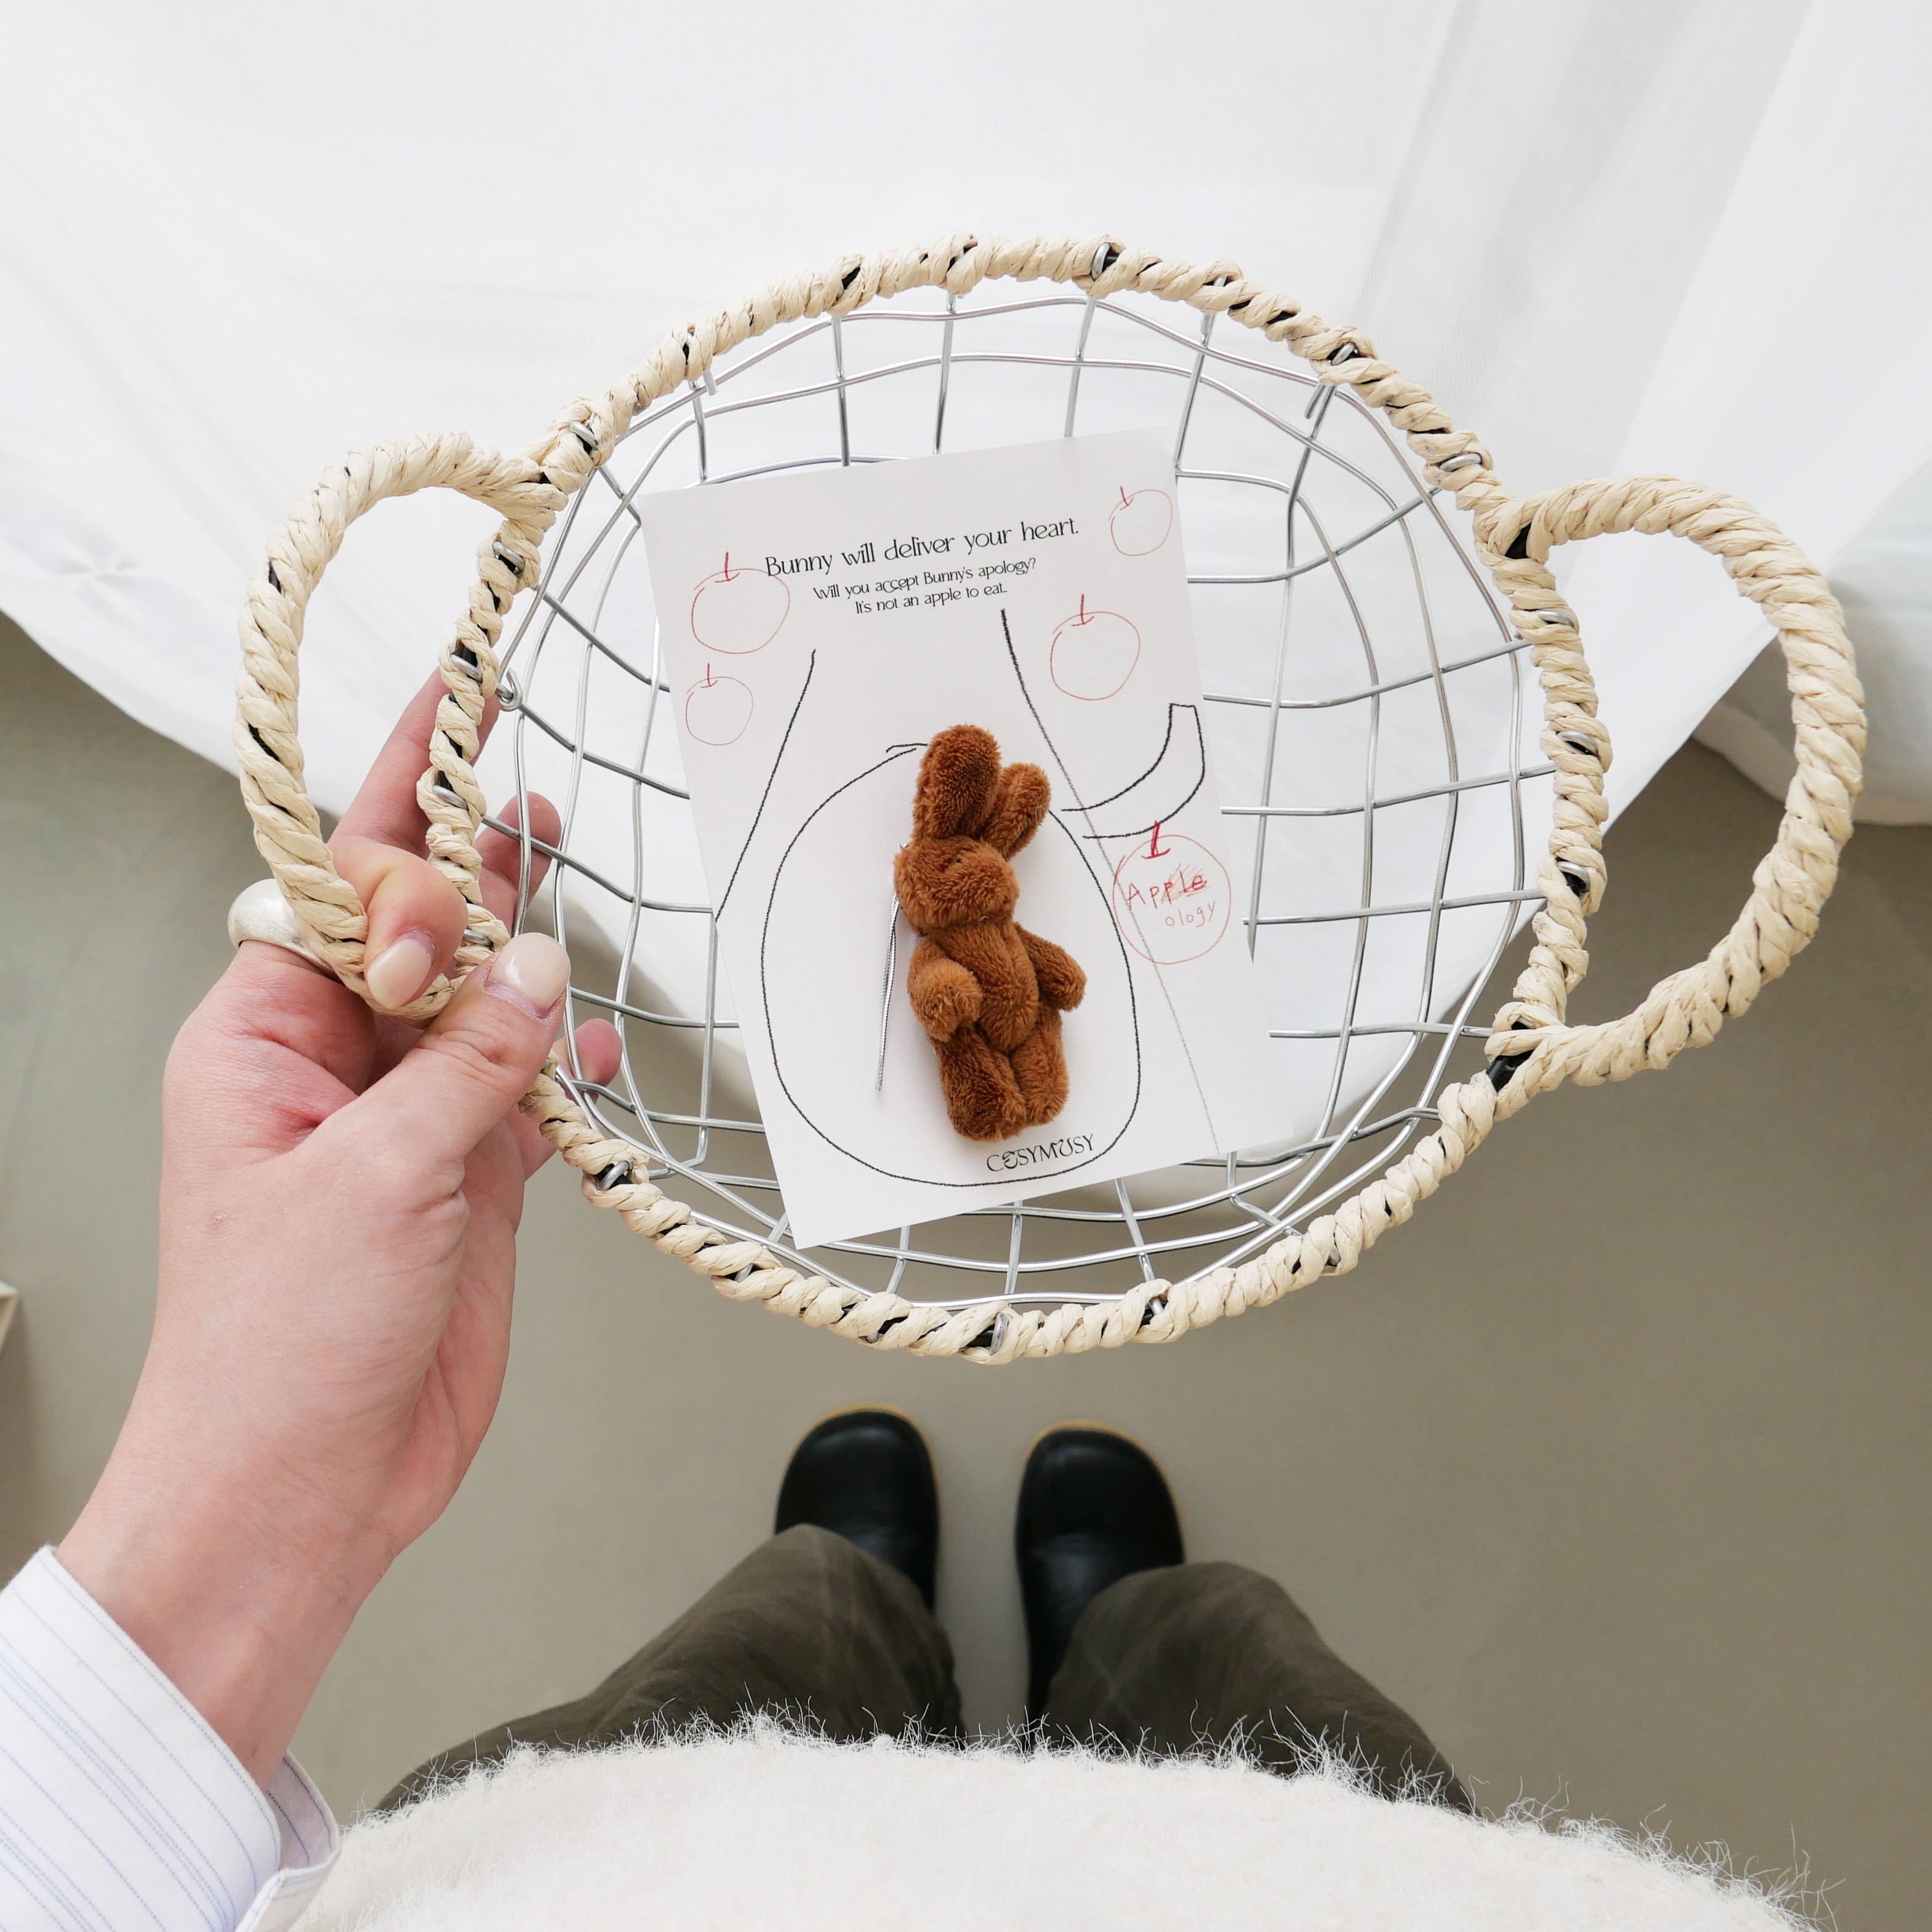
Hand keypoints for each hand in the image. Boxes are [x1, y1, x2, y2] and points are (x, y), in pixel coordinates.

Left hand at [59, 674, 620, 1782]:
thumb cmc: (275, 1350)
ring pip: (474, 1002)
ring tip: (568, 869)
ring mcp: (400, 1125)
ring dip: (523, 948)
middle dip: (465, 861)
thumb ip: (467, 1065)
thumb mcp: (374, 1183)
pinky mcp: (461, 1181)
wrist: (298, 1496)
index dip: (399, 807)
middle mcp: (327, 1070)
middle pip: (407, 932)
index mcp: (259, 1044)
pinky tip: (600, 1040)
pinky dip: (565, 1059)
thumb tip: (542, 968)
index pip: (335, 893)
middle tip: (530, 787)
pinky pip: (521, 1088)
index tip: (454, 713)